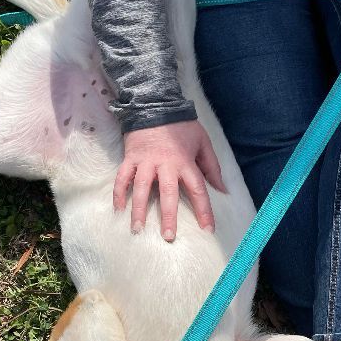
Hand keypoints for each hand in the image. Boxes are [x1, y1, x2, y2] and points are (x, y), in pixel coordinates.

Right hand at [113, 121, 224, 241]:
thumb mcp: (203, 142)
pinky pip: (122, 178)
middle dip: (168, 216)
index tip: (207, 229)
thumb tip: (222, 190)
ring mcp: (145, 162)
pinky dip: (119, 193)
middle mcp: (165, 164)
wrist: (155, 104)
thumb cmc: (182, 126)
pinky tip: (118, 209)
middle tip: (168, 237)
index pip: (197, 189)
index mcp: (185, 162)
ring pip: (141, 188)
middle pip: (167, 194)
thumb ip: (212, 167)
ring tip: (137, 229)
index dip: (204, 210)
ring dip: (139, 210)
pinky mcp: (130, 158)